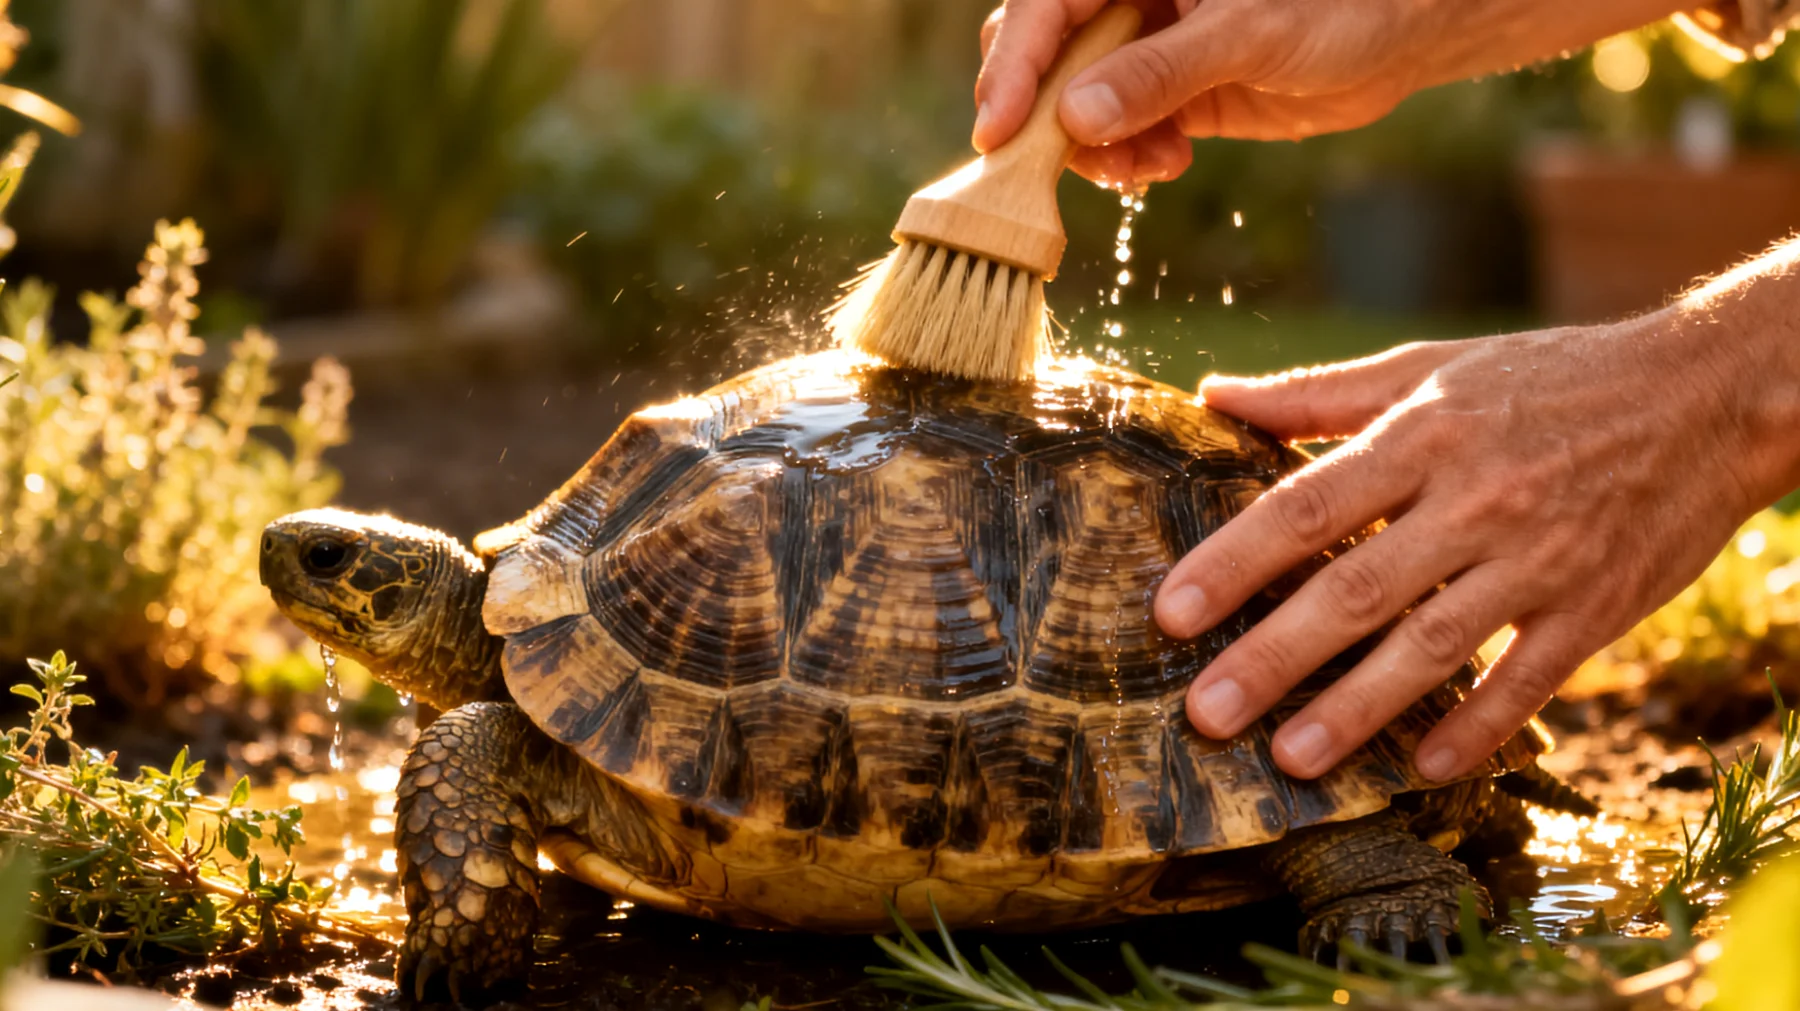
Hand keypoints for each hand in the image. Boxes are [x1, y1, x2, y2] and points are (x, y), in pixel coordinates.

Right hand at [975, 0, 1439, 186]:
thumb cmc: (1339, 3)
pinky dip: (1127, 158)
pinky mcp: (1165, 90)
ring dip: (1093, 149)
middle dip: (1045, 117)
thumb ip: (1160, 73)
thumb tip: (1076, 118)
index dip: (1013, 68)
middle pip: (1040, 54)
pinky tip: (1165, 163)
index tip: (999, 134)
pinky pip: (1115, 131)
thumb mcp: (1248, 34)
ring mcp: (1143, 45)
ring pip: (1072, 104)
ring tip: (1145, 167)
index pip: (1043, 7)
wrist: (1401, 32)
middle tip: (1059, 167)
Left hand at [1154, 309, 1796, 781]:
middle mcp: (1474, 500)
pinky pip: (1527, 681)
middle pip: (1355, 589)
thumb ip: (1317, 395)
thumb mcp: (1431, 367)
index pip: (1307, 504)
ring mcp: (1538, 560)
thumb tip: (1213, 397)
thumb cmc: (1546, 379)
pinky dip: (1477, 727)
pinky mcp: (1594, 608)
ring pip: (1432, 646)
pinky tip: (1421, 767)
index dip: (1234, 560)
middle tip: (1205, 712)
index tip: (1170, 612)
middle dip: (1273, 655)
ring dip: (1357, 708)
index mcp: (1423, 435)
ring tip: (1289, 759)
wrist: (1706, 394)